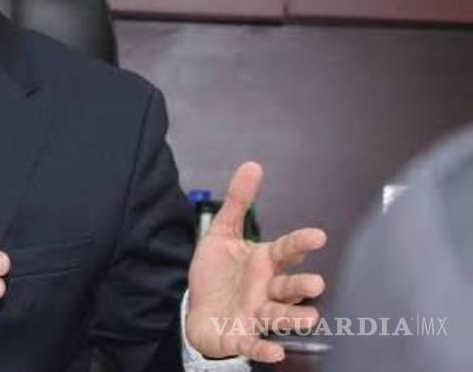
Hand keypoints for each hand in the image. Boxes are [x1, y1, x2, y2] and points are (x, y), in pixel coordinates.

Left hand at [185, 161, 327, 361]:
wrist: (200, 311)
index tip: (318, 235)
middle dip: (302, 285)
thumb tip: (252, 166)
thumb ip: (238, 202)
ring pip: (278, 316)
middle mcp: (266, 290)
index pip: (286, 250)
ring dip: (293, 318)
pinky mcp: (242, 337)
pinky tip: (274, 353)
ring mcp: (256, 314)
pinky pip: (254, 345)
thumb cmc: (218, 274)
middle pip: (288, 287)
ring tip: (310, 318)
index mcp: (264, 263)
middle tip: (316, 284)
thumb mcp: (222, 235)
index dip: (300, 243)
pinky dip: (263, 350)